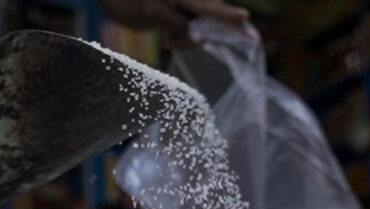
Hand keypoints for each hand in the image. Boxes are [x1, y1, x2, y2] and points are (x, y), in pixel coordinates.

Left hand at [99, 0, 247, 46]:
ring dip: (189, 39)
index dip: (227, 14)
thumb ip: (175, 23)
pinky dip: (183, 37)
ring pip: (201, 26)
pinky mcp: (180, 12)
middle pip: (211, 16)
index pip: (208, 6)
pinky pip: (190, 27)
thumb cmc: (125, 0)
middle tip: (175, 43)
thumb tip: (200, 37)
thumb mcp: (149, 13)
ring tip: (167, 42)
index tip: (245, 19)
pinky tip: (168, 39)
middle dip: (202, 34)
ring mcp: (185, 5)